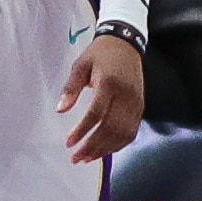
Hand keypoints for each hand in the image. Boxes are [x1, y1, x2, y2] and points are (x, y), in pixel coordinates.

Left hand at [56, 33, 145, 163]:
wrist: (126, 43)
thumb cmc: (100, 53)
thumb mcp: (80, 65)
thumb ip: (71, 88)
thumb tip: (61, 109)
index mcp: (109, 83)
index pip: (96, 113)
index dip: (82, 131)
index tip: (69, 143)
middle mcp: (125, 95)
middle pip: (110, 128)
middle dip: (92, 146)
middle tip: (76, 157)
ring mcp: (136, 102)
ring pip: (122, 133)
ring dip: (104, 149)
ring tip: (87, 158)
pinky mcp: (140, 106)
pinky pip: (131, 131)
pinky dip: (118, 144)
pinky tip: (105, 150)